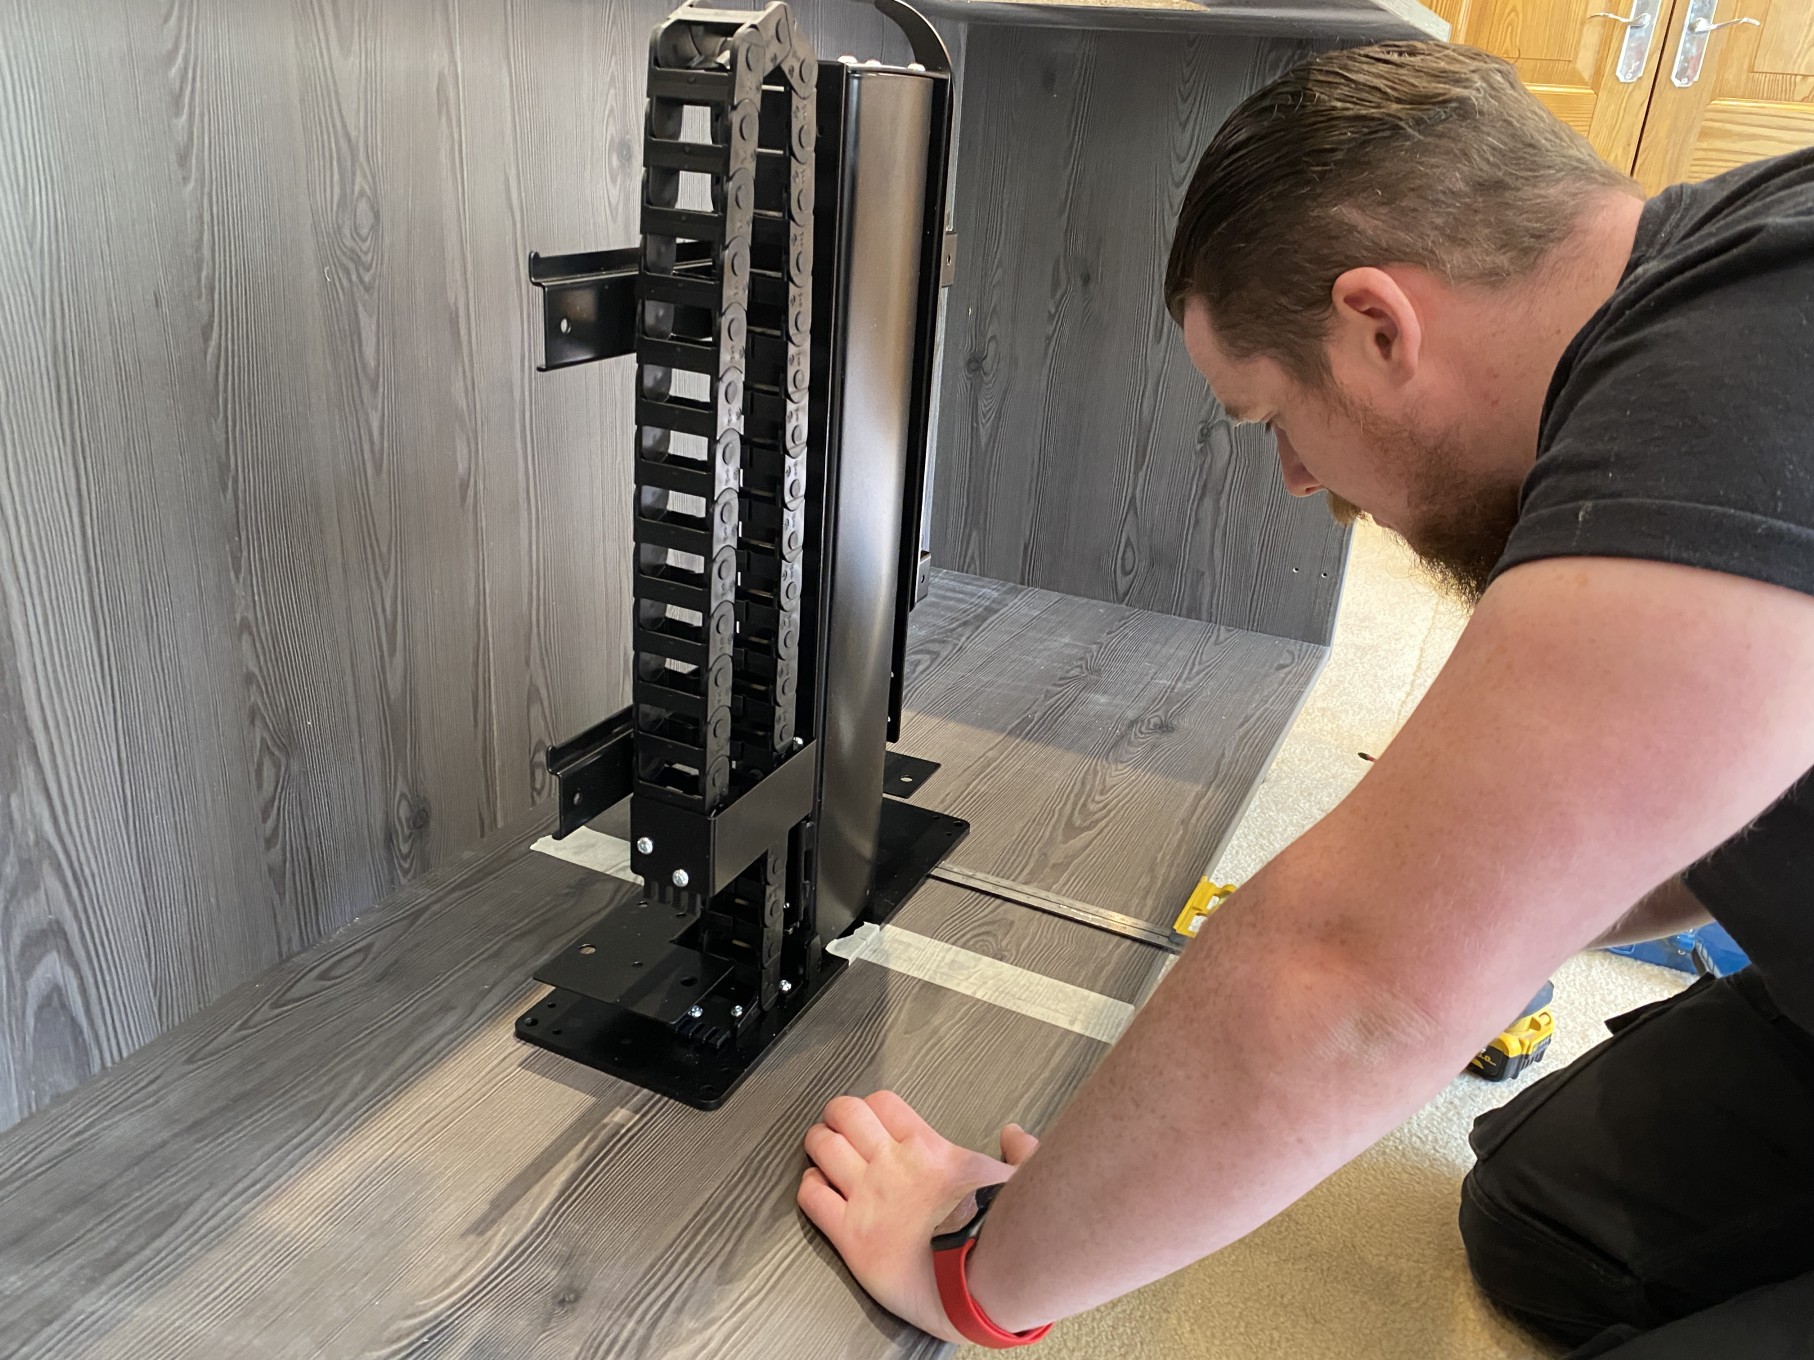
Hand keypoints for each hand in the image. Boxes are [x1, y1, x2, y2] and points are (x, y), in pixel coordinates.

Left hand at [797, 1090, 1039, 1340]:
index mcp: (928, 1148)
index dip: (871, 1108)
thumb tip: (1016, 1135)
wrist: (980, 1282)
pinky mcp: (850, 1235)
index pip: (882, 1102)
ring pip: (821, 1146)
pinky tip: (818, 1191)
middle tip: (839, 1132)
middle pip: (844, 1112)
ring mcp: (867, 1197)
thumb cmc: (999, 1234)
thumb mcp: (1019, 1182)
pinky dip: (809, 1188)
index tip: (871, 1121)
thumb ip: (1020, 1153)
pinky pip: (811, 1197)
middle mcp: (892, 1164)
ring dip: (818, 1146)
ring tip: (822, 1156)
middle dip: (837, 1118)